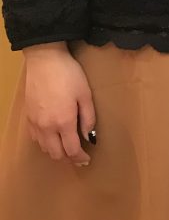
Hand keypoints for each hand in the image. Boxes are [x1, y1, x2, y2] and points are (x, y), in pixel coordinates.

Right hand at [23, 43, 95, 165]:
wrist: (45, 60)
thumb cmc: (69, 74)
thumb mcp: (85, 94)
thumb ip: (88, 117)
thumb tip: (89, 135)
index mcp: (64, 122)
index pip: (71, 150)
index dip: (80, 158)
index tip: (86, 159)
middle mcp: (47, 127)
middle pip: (56, 154)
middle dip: (68, 157)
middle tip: (78, 153)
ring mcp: (35, 123)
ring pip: (44, 148)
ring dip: (55, 150)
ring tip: (66, 143)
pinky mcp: (28, 116)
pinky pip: (35, 138)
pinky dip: (45, 141)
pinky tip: (52, 133)